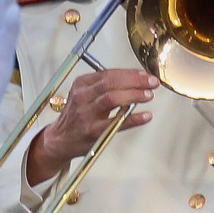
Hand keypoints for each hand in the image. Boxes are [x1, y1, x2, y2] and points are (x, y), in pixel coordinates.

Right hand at [25, 67, 153, 184]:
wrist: (61, 139)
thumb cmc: (78, 116)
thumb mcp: (86, 95)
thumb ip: (106, 87)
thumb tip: (136, 80)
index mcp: (82, 84)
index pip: (108, 73)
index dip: (130, 73)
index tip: (146, 74)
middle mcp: (82, 96)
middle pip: (110, 83)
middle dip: (134, 81)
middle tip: (152, 82)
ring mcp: (86, 113)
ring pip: (111, 98)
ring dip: (133, 95)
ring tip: (148, 95)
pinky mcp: (93, 130)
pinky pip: (116, 122)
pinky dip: (133, 118)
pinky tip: (146, 115)